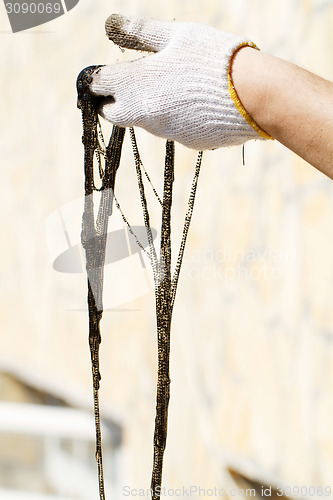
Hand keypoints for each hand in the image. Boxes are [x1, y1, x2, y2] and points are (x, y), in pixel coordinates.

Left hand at [90, 14, 269, 149]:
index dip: (98, 79)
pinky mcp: (183, 141)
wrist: (252, 95)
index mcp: (136, 83)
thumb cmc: (212, 57)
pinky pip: (170, 128)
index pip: (100, 85)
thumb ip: (140, 32)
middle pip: (113, 113)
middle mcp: (144, 112)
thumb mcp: (176, 36)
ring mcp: (163, 130)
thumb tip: (111, 24)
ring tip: (173, 86)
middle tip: (128, 86)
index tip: (103, 74)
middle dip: (114, 101)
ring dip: (148, 106)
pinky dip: (174, 116)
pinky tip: (193, 102)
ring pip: (143, 120)